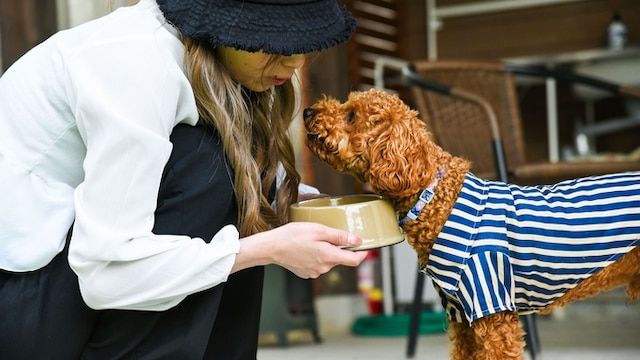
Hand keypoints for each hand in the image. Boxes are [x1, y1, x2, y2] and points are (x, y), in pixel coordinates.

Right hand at [233, 222, 367, 277]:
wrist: (271, 247)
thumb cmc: (292, 236)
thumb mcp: (318, 230)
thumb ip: (339, 236)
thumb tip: (357, 240)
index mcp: (329, 257)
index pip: (354, 260)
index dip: (362, 253)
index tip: (364, 246)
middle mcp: (324, 268)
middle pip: (340, 259)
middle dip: (339, 248)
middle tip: (330, 234)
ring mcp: (314, 272)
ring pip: (328, 261)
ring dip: (327, 252)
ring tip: (314, 240)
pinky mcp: (306, 273)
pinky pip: (317, 264)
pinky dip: (316, 256)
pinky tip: (306, 248)